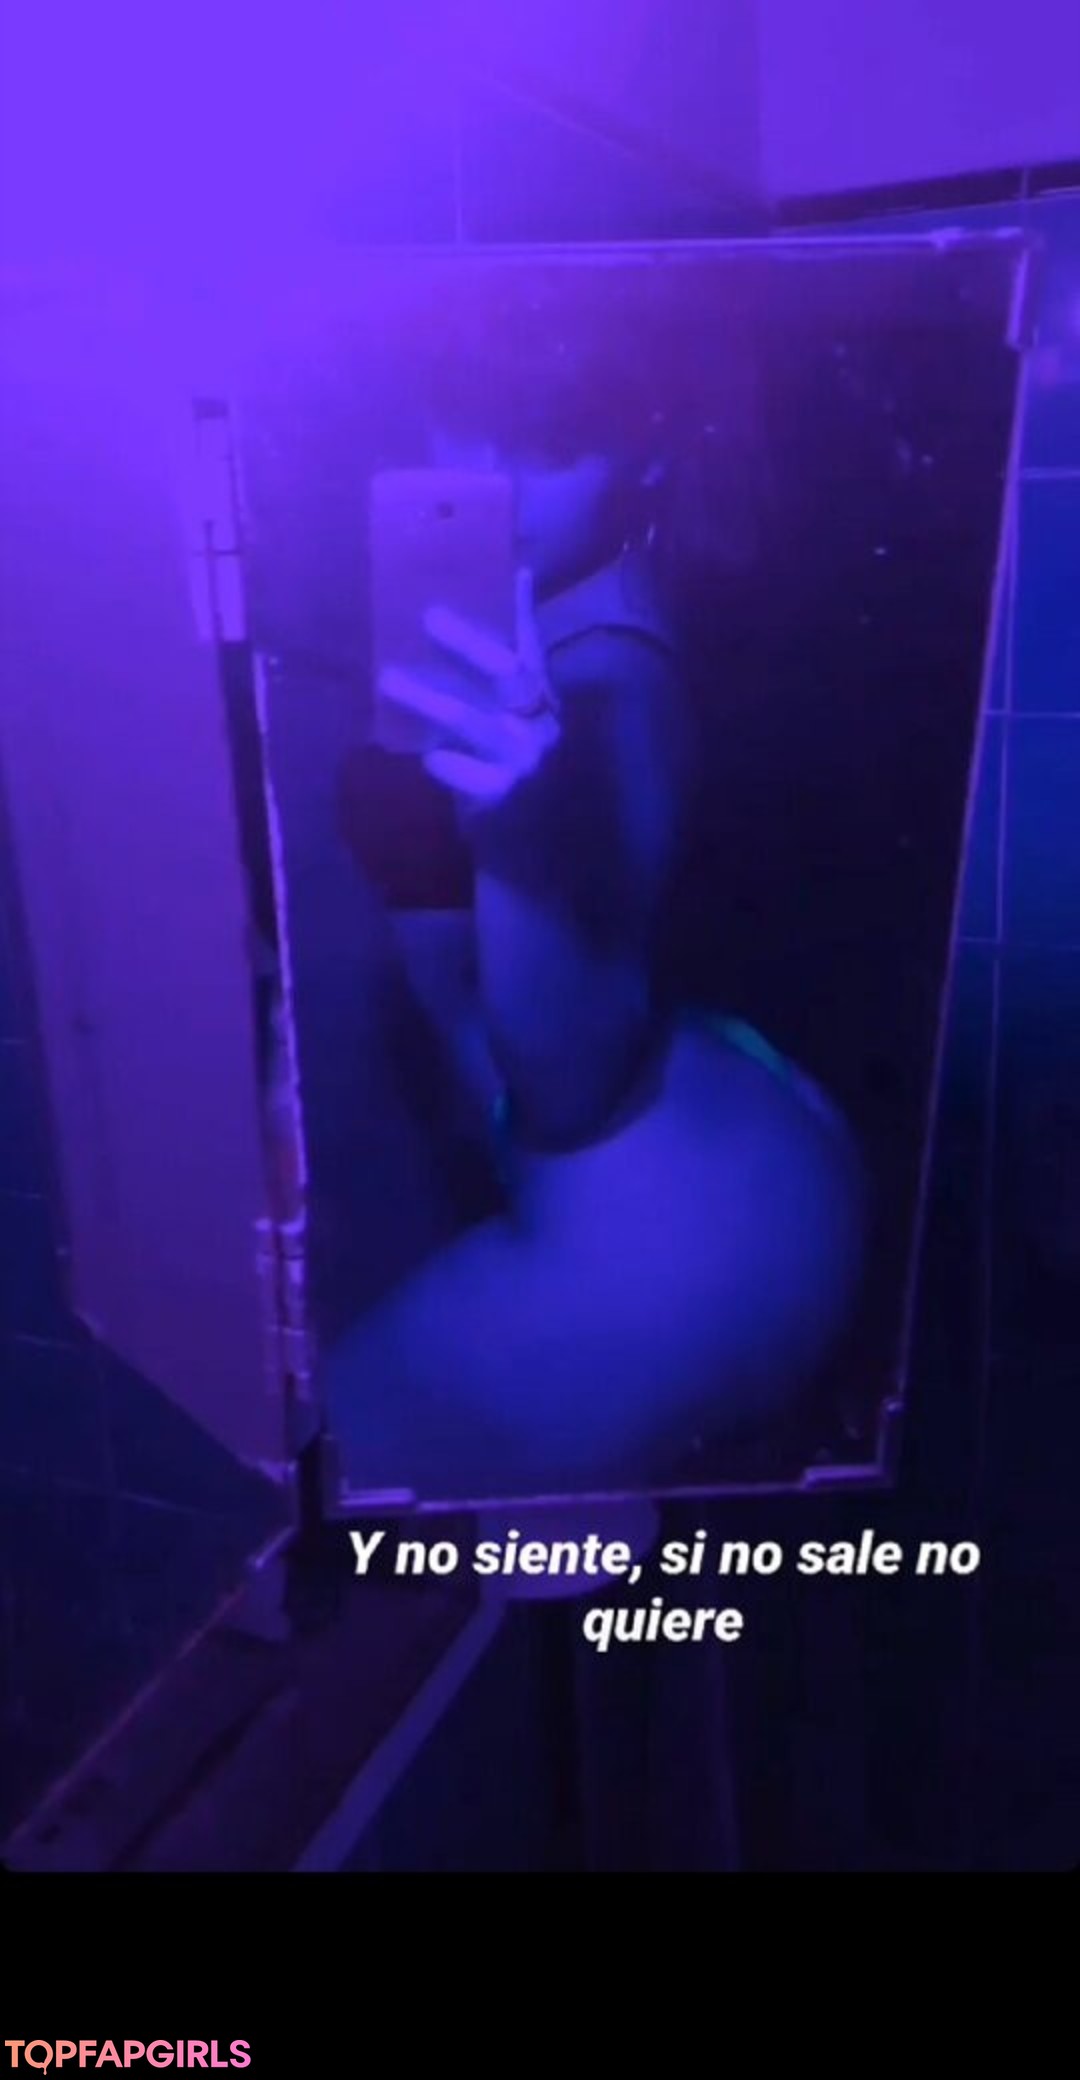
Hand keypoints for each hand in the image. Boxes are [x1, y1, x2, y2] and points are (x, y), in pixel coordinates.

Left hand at [378, 569, 559, 805]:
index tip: (438, 610)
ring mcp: (524, 759)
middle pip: (506, 677)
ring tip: (388, 679)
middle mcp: (538, 721)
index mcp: (541, 692)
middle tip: (425, 619)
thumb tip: (521, 572)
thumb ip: (519, 637)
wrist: (536, 822)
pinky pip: (477, 778)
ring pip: (475, 722)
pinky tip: (429, 756)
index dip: (496, 625)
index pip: (522, 651)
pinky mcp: (505, 795)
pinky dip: (452, 765)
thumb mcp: (522, 691)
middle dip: (466, 647)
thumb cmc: (518, 744)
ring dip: (430, 700)